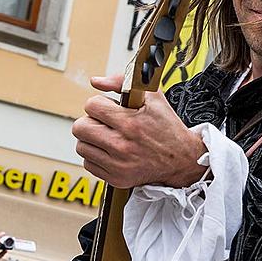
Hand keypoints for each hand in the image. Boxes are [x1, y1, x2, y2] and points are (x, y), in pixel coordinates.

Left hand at [72, 74, 206, 187]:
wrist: (181, 159)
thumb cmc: (167, 127)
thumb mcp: (153, 97)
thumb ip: (122, 82)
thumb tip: (96, 82)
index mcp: (130, 123)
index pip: (91, 106)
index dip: (99, 103)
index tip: (109, 108)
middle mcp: (122, 146)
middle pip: (80, 127)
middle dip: (90, 120)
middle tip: (104, 122)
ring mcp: (117, 165)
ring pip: (81, 146)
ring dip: (91, 139)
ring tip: (108, 136)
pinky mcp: (115, 178)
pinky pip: (88, 163)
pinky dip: (96, 156)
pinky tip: (110, 150)